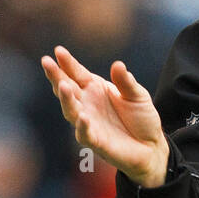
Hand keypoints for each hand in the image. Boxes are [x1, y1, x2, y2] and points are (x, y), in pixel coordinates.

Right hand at [41, 45, 169, 187]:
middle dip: (56, 76)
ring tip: (62, 86)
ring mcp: (88, 123)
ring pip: (71, 110)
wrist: (152, 146)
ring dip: (65, 99)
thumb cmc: (142, 119)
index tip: (58, 51)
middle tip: (46, 62)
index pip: (77, 73)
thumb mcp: (138, 95)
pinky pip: (85, 134)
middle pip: (67, 89)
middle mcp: (87, 104)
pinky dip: (82, 126)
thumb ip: (126, 82)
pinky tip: (82, 117)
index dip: (67, 63)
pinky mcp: (96, 141)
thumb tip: (117, 64)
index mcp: (95, 89)